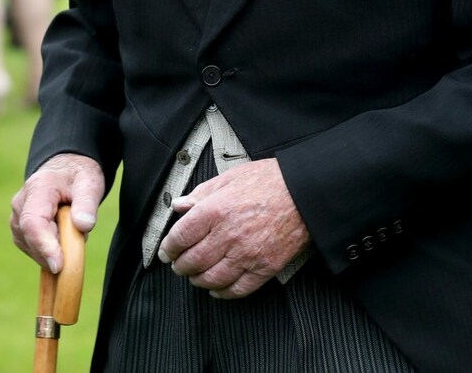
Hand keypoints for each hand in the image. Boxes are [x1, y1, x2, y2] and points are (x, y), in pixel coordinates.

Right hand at [10, 153, 104, 271]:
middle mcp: (20, 203)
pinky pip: (32, 249)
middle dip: (53, 250)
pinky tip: (63, 236)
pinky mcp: (19, 230)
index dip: (44, 246)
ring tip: (72, 230)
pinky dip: (48, 250)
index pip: (33, 222)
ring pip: (31, 247)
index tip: (59, 265)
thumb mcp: (90, 183)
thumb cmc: (78, 177)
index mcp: (38, 187)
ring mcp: (17, 218)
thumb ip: (87, 203)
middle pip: (30, 238)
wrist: (66, 172)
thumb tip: (84, 225)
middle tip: (78, 241)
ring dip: (53, 249)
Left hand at [158, 158, 309, 298]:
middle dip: (180, 266)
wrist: (305, 193)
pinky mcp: (264, 268)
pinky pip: (238, 289)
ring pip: (212, 279)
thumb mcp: (230, 177)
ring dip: (198, 281)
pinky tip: (217, 289)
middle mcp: (228, 235)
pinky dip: (223, 293)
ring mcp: (247, 254)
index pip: (180, 237)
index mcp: (216, 210)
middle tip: (178, 265)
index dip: (168, 247)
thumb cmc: (269, 181)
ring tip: (195, 276)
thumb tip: (179, 205)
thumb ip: (202, 193)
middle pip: (192, 262)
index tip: (166, 251)